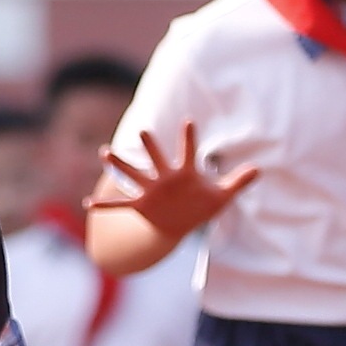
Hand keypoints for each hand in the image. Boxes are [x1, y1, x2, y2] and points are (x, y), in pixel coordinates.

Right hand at [93, 125, 260, 245]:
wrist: (181, 224)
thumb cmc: (201, 207)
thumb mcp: (222, 197)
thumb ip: (238, 182)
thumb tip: (259, 169)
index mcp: (185, 174)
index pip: (188, 152)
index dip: (189, 138)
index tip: (189, 121)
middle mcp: (165, 178)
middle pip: (157, 159)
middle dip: (150, 147)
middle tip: (143, 131)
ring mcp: (151, 191)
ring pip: (133, 175)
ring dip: (120, 165)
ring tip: (104, 151)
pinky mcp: (141, 206)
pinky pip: (121, 205)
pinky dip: (105, 206)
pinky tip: (86, 203)